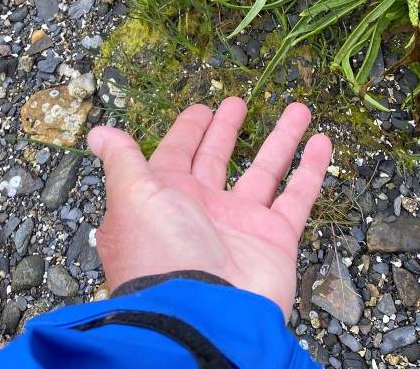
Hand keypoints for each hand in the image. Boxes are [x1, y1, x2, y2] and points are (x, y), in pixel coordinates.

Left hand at [87, 97, 331, 316]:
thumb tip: (97, 133)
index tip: (202, 108)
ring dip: (282, 140)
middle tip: (239, 102)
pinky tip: (322, 143)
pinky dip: (311, 172)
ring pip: (265, 172)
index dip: (188, 130)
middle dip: (227, 131)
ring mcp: (240, 226)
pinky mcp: (274, 241)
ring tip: (299, 109)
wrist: (203, 315)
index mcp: (164, 197)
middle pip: (218, 160)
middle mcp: (201, 210)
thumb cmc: (161, 253)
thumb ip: (123, 162)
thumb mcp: (133, 198)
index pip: (177, 154)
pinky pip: (296, 198)